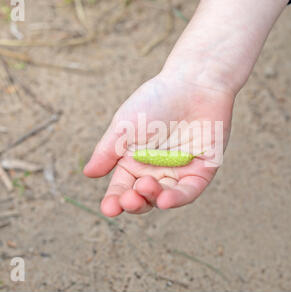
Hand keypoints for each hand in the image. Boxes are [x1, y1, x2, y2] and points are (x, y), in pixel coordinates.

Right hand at [83, 74, 234, 215]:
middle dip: (135, 203)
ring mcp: (180, 172)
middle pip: (144, 198)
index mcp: (135, 162)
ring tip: (144, 190)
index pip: (122, 188)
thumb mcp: (124, 126)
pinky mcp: (202, 170)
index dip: (115, 201)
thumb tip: (88, 173)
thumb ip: (107, 150)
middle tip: (128, 199)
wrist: (192, 82)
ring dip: (153, 199)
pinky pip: (190, 190)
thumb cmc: (155, 100)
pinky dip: (178, 198)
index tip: (109, 209)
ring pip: (165, 197)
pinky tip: (164, 200)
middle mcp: (156, 171)